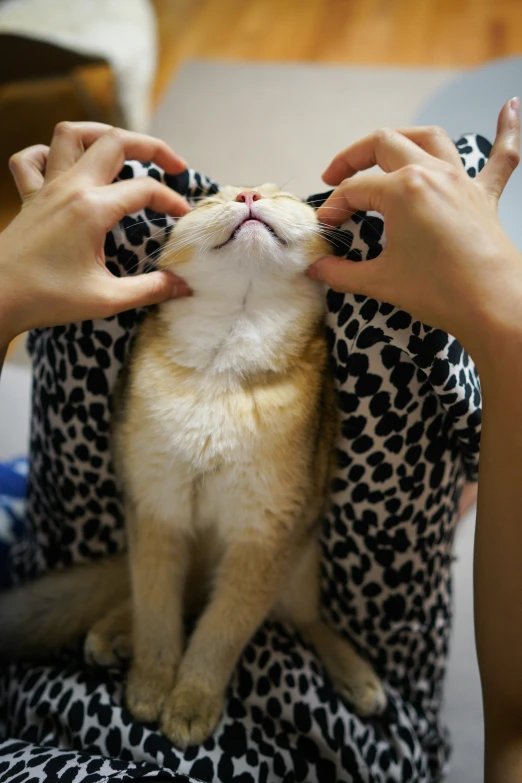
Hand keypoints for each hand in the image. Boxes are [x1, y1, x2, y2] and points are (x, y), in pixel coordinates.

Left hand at [0, 122, 191, 345]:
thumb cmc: (46, 298)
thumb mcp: (106, 299)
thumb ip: (149, 289)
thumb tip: (182, 286)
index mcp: (91, 209)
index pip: (144, 189)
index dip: (172, 199)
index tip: (184, 217)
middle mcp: (69, 188)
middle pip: (114, 141)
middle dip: (151, 146)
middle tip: (173, 165)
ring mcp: (46, 189)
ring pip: (71, 135)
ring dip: (101, 134)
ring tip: (124, 149)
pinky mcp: (29, 199)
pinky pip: (31, 159)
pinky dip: (49, 153)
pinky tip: (65, 166)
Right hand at [308, 99, 520, 364]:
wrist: (493, 306)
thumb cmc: (439, 292)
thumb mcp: (380, 282)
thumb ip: (341, 272)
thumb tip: (315, 269)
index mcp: (403, 190)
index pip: (355, 190)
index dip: (334, 208)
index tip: (325, 228)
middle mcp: (433, 173)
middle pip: (384, 145)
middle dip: (353, 158)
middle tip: (334, 178)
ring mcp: (462, 181)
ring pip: (430, 138)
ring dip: (404, 137)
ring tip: (383, 149)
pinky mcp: (485, 196)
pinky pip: (501, 156)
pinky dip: (505, 131)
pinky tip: (511, 105)